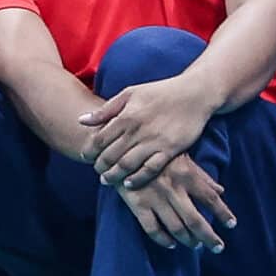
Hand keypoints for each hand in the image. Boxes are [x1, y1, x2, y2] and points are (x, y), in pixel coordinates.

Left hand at [80, 73, 216, 188]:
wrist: (194, 93)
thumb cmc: (160, 92)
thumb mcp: (131, 93)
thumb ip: (106, 109)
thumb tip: (81, 120)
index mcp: (127, 115)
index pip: (99, 140)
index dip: (89, 151)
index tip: (85, 156)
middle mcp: (138, 130)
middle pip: (110, 156)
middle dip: (99, 166)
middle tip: (97, 170)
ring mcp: (154, 141)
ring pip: (127, 165)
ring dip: (113, 176)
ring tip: (106, 180)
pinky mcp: (170, 150)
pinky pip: (150, 170)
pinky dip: (137, 179)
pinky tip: (129, 183)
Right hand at [122, 153, 236, 251]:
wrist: (122, 149)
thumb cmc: (157, 152)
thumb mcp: (183, 158)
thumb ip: (202, 176)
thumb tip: (221, 191)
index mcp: (186, 174)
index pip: (210, 198)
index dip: (223, 213)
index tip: (232, 224)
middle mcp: (173, 189)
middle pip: (195, 220)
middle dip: (208, 236)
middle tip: (218, 247)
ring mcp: (155, 198)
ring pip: (175, 227)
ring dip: (188, 240)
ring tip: (196, 245)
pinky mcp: (138, 205)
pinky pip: (152, 229)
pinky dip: (163, 239)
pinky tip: (171, 244)